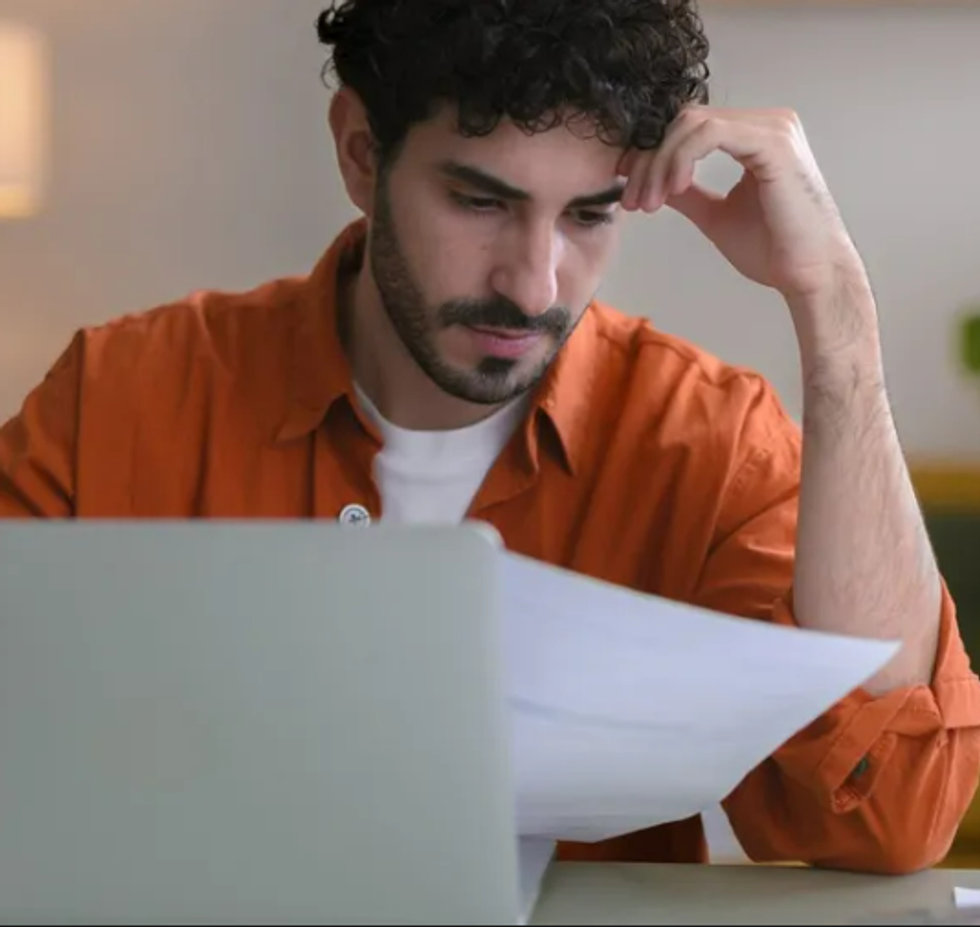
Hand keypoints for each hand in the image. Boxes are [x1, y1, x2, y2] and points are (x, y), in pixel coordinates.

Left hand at [618, 106, 866, 305]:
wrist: (807, 274)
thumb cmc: (774, 249)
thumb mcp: (715, 215)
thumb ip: (687, 193)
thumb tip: (652, 182)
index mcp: (755, 136)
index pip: (689, 128)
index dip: (653, 155)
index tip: (631, 191)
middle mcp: (767, 123)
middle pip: (685, 121)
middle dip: (650, 160)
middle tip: (634, 201)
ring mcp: (773, 128)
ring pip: (692, 124)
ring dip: (660, 163)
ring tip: (649, 201)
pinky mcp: (773, 143)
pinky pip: (710, 133)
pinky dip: (681, 159)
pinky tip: (673, 189)